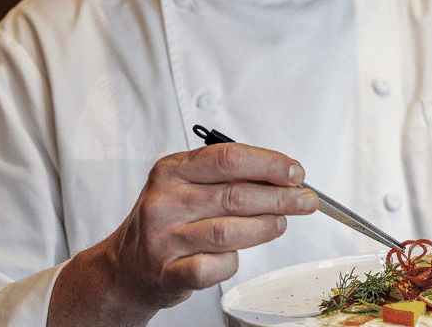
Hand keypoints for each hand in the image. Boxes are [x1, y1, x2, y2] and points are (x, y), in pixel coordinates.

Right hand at [48, 143, 318, 324]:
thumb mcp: (187, 185)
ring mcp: (163, 238)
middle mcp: (164, 201)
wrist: (126, 267)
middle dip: (280, 198)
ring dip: (265, 227)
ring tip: (280, 223)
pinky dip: (234, 261)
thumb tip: (284, 178)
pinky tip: (238, 255)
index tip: (295, 172)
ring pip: (229, 231)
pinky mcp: (167, 272)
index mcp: (172, 170)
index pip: (229, 159)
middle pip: (235, 195)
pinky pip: (215, 266)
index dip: (269, 164)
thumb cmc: (169, 221)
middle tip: (305, 201)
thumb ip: (228, 178)